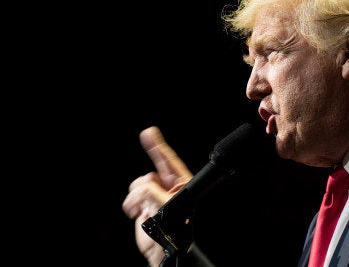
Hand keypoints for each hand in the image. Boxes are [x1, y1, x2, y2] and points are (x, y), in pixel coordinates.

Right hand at [122, 126, 193, 266]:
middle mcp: (168, 188)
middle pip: (150, 173)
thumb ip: (151, 191)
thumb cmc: (173, 231)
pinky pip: (132, 196)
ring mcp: (155, 196)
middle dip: (145, 182)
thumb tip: (140, 185)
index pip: (169, 161)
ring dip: (136, 196)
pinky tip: (137, 214)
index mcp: (181, 186)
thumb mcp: (164, 207)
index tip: (149, 132)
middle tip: (147, 153)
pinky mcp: (143, 204)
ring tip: (143, 210)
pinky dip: (131, 203)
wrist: (160, 252)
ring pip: (138, 185)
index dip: (158, 146)